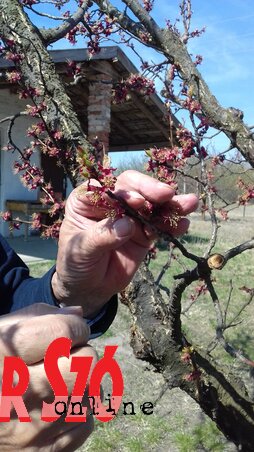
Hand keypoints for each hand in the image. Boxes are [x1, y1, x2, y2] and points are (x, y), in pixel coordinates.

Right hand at [0, 304, 96, 450]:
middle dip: (83, 353)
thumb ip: (39, 317)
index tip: (70, 329)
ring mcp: (32, 428)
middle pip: (88, 364)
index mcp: (5, 355)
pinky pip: (85, 424)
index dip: (75, 326)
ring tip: (60, 381)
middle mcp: (19, 393)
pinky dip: (77, 412)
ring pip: (91, 394)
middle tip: (67, 356)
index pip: (65, 331)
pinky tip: (56, 406)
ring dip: (82, 382)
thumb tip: (79, 314)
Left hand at [52, 170, 197, 316]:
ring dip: (170, 204)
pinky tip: (183, 225)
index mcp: (87, 201)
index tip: (137, 202)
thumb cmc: (76, 264)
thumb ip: (101, 237)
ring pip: (151, 205)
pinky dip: (172, 225)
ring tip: (189, 203)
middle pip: (133, 188)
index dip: (123, 191)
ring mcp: (129, 217)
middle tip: (167, 194)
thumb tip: (127, 225)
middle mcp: (110, 203)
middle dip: (151, 190)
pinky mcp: (144, 233)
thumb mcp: (81, 251)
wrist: (88, 288)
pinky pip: (160, 226)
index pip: (106, 187)